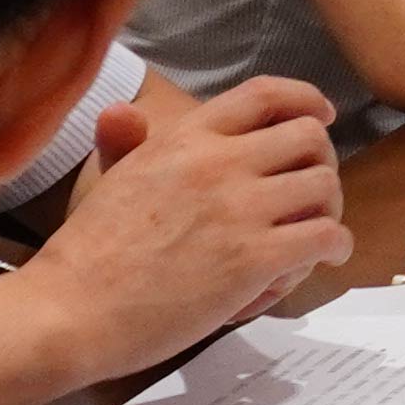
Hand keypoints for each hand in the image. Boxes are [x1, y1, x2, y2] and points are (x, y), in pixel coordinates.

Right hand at [19, 76, 350, 374]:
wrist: (70, 311)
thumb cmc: (86, 252)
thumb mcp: (110, 179)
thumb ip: (126, 143)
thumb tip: (121, 109)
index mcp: (185, 137)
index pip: (264, 94)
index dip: (305, 99)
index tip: (321, 116)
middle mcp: (219, 162)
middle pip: (309, 138)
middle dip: (322, 161)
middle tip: (313, 192)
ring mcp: (240, 209)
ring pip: (325, 186)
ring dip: (329, 208)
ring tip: (315, 231)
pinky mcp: (254, 258)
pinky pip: (325, 236)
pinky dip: (334, 246)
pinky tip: (322, 257)